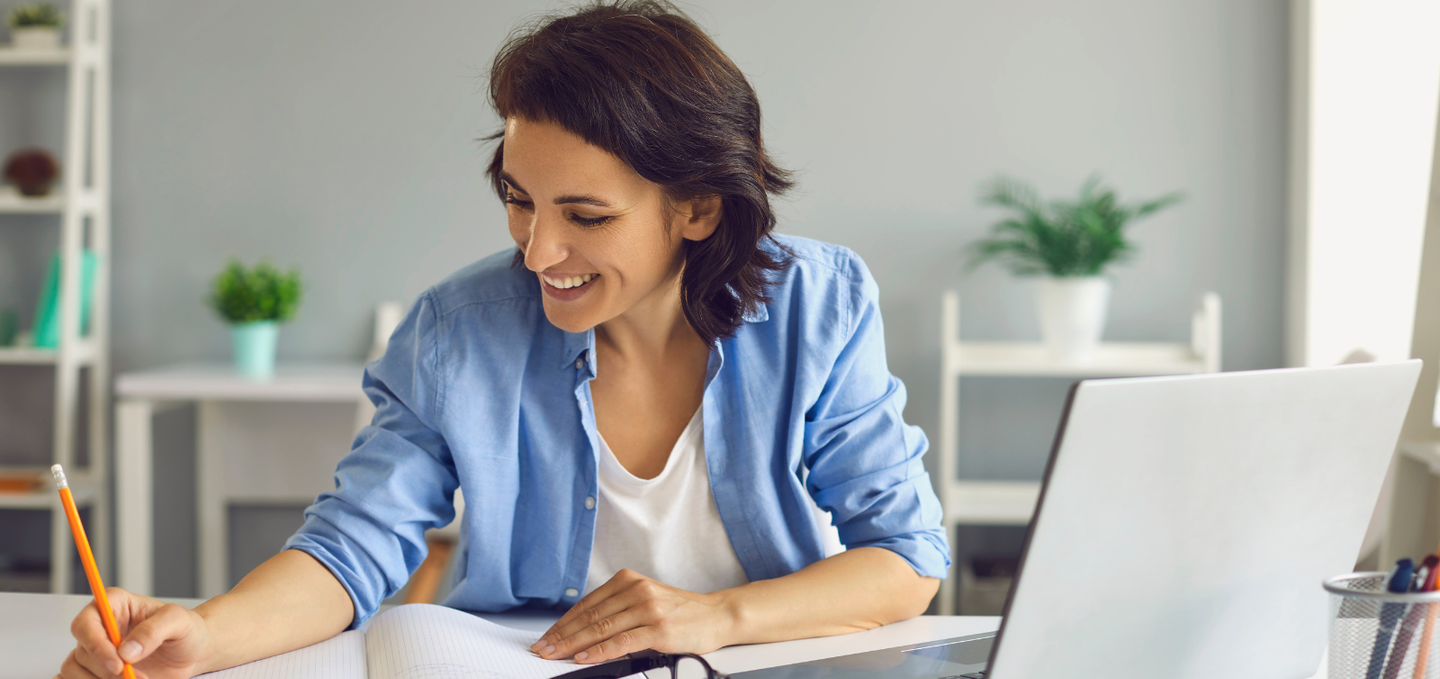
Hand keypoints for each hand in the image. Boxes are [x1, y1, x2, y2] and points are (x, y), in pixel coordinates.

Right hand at [58, 588, 209, 678]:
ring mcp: (97, 651)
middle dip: (107, 670)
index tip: (118, 663)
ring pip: (75, 671)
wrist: (193, 652)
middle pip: (82, 652)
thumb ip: (154, 630)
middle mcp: (100, 628)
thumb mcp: (178, 621)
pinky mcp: (99, 671)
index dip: (96, 645)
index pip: (85, 624)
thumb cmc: (186, 629)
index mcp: (113, 605)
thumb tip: (125, 651)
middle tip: (136, 677)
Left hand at [530, 569, 735, 663]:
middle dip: (562, 636)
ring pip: (601, 629)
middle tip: (542, 649)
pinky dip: (600, 651)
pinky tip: (584, 658)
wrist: (717, 615)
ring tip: (556, 656)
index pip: (586, 604)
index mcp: (628, 580)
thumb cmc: (680, 612)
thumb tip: (581, 631)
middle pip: (589, 616)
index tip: (546, 637)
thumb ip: (617, 609)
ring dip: (574, 645)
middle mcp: (636, 590)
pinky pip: (622, 641)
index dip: (563, 623)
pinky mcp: (659, 628)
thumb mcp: (645, 600)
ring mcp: (648, 608)